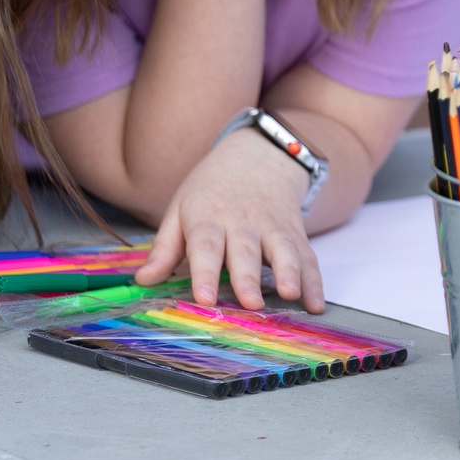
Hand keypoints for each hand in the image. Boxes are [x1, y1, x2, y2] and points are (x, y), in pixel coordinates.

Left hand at [134, 125, 325, 312]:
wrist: (257, 156)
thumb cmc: (211, 190)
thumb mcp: (181, 209)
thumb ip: (165, 248)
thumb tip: (144, 280)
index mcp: (208, 218)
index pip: (206, 246)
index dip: (205, 272)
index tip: (204, 297)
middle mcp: (243, 223)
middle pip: (246, 251)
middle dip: (248, 277)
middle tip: (251, 303)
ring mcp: (273, 228)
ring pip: (283, 250)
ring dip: (289, 272)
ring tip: (290, 294)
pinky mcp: (295, 234)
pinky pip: (308, 258)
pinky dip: (315, 280)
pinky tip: (316, 302)